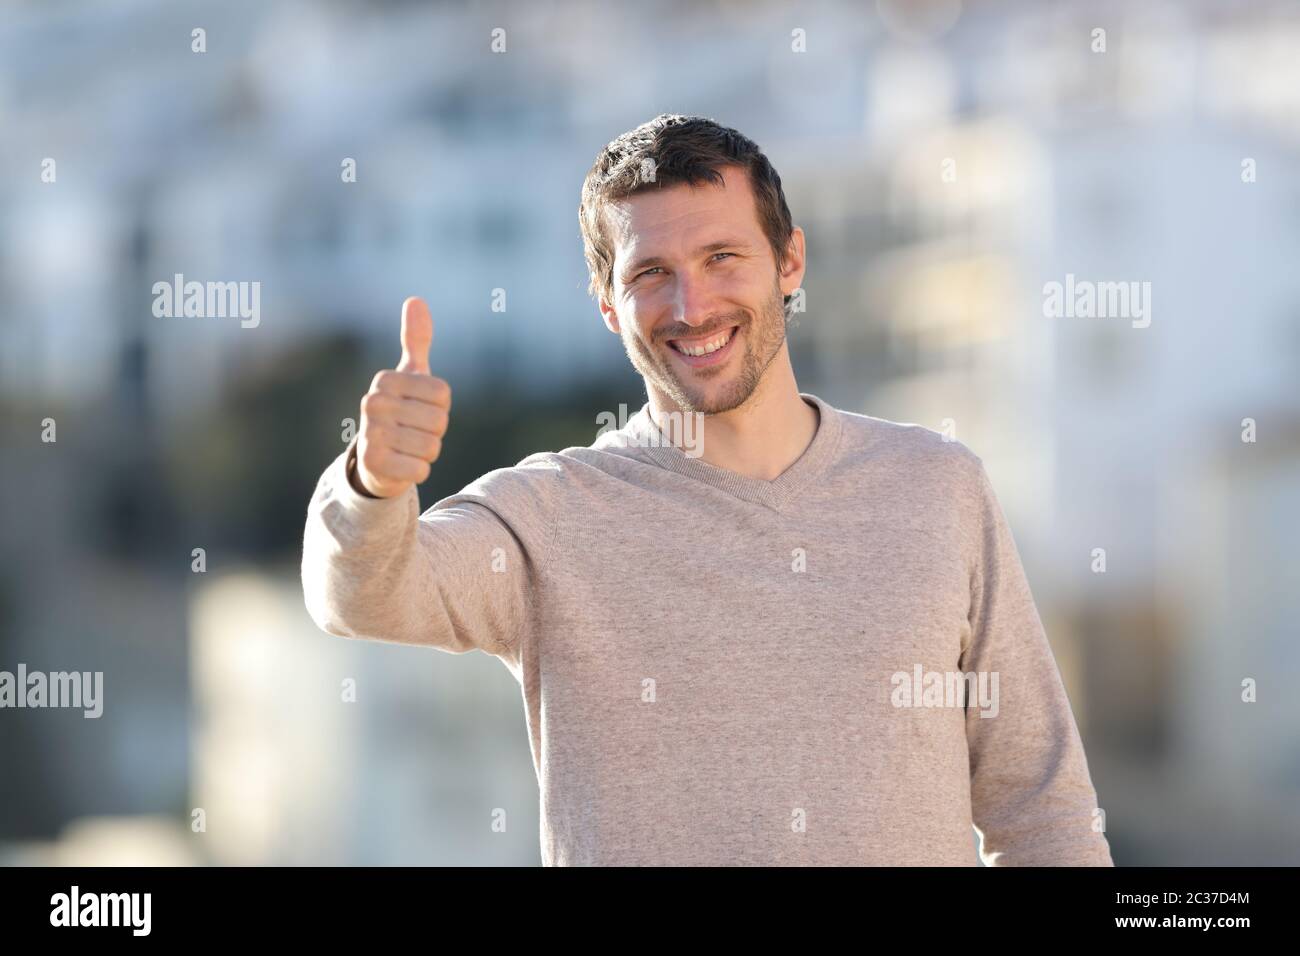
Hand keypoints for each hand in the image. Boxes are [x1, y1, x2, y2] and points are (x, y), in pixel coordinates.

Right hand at [353, 297, 451, 497]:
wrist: (375, 460)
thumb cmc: (400, 412)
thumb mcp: (410, 376)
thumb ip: (416, 340)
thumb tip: (416, 300)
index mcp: (387, 380)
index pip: (443, 395)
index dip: (440, 408)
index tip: (419, 410)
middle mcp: (374, 403)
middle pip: (438, 421)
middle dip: (434, 432)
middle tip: (413, 432)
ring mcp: (370, 433)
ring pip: (432, 446)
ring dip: (427, 453)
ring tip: (408, 449)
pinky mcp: (373, 463)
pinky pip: (421, 469)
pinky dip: (419, 471)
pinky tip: (402, 465)